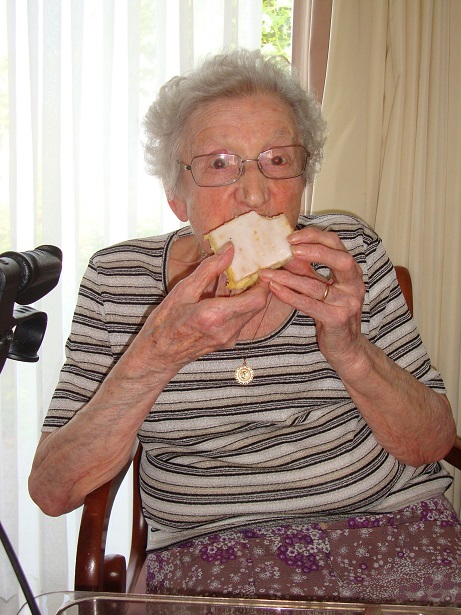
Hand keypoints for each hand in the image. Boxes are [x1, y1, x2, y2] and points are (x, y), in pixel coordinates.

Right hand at [123, 244, 270, 378]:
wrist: (160, 354)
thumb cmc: (166, 321)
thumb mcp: (184, 290)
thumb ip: (209, 270)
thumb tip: (229, 250)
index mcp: (215, 316)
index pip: (256, 299)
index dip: (264, 282)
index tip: (260, 266)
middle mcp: (227, 330)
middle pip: (257, 304)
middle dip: (257, 285)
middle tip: (249, 267)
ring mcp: (229, 338)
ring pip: (251, 312)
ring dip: (247, 294)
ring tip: (234, 278)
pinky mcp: (228, 341)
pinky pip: (242, 319)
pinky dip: (238, 304)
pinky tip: (224, 295)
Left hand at [259, 226, 364, 372]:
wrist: (346, 348)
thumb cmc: (332, 314)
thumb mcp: (322, 288)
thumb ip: (308, 271)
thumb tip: (285, 251)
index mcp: (351, 272)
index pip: (337, 245)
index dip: (315, 237)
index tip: (291, 237)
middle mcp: (355, 285)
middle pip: (340, 260)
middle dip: (314, 250)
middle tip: (289, 249)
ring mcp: (348, 302)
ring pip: (317, 286)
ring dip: (289, 277)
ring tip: (268, 272)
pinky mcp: (337, 319)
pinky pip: (310, 305)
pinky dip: (290, 296)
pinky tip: (274, 289)